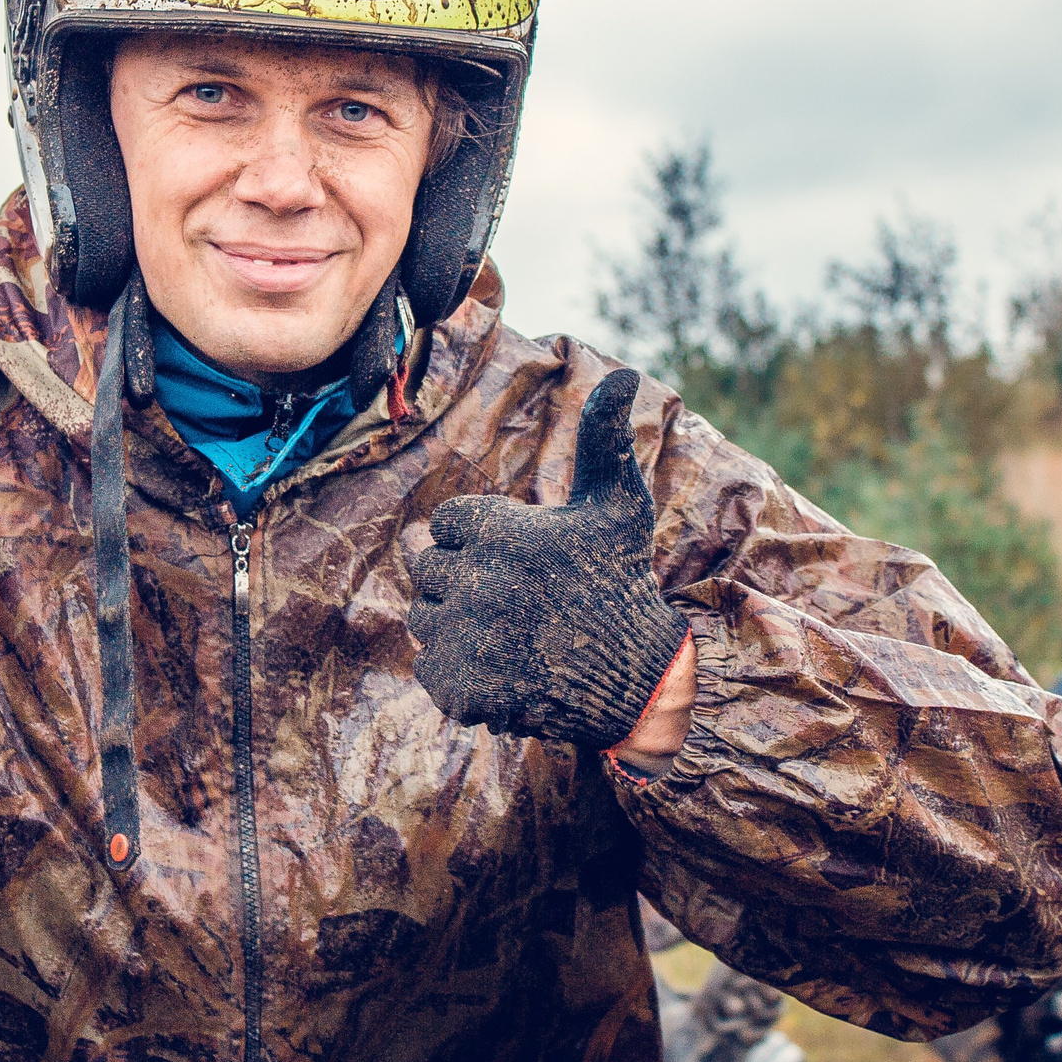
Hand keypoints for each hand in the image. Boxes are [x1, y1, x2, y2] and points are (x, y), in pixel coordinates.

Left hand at [405, 369, 688, 748]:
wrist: (636, 678)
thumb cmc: (621, 580)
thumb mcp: (617, 504)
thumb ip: (604, 438)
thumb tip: (627, 373)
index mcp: (503, 530)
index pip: (446, 524)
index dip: (479, 542)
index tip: (519, 560)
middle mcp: (479, 582)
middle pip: (427, 570)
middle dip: (464, 582)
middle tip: (517, 601)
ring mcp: (468, 639)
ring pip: (424, 619)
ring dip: (457, 626)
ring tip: (511, 634)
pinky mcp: (462, 688)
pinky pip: (429, 667)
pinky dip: (458, 673)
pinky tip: (504, 669)